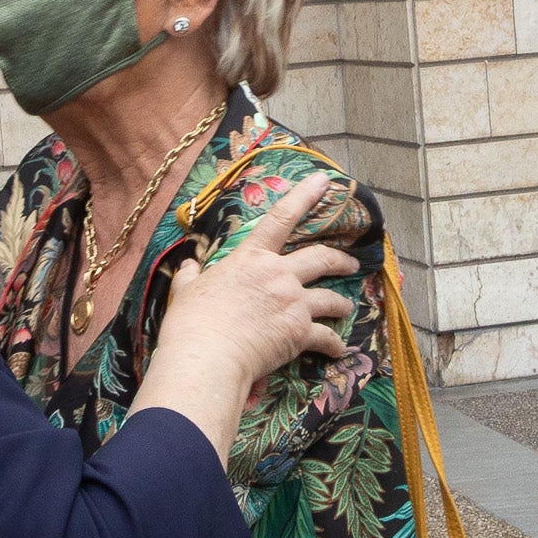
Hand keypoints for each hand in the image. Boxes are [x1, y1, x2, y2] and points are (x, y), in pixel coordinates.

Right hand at [146, 178, 356, 385]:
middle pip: (321, 258)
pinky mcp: (301, 332)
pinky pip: (326, 337)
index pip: (280, 218)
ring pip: (331, 298)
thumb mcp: (185, 292)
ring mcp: (293, 302)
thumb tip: (189, 266)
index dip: (304, 196)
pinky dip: (334, 345)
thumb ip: (191, 276)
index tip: (323, 181)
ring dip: (342, 304)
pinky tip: (338, 350)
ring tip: (347, 309)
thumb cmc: (192, 323)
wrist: (208, 356)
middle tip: (352, 264)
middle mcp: (279, 274)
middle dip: (341, 260)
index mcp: (251, 258)